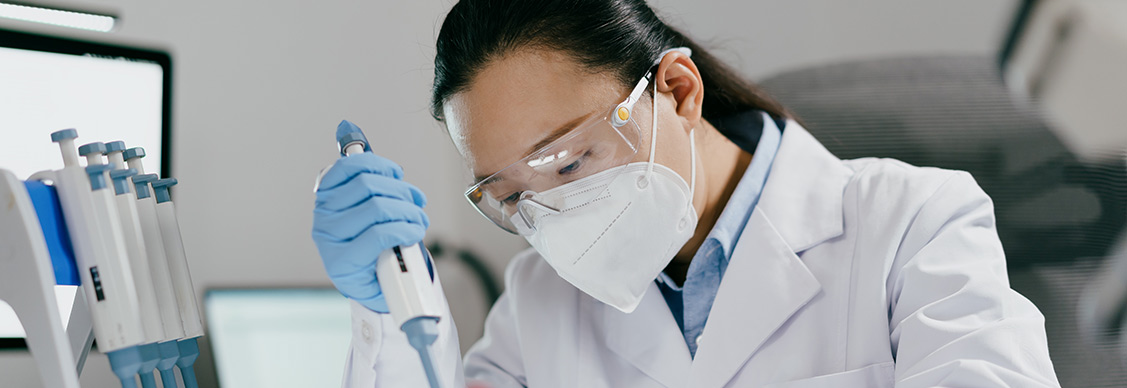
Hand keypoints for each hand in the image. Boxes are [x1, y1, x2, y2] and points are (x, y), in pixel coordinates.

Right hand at [313, 152, 428, 312]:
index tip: (396, 174)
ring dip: (409, 213)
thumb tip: (346, 127)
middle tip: (416, 204)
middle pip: (369, 185)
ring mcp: (330, 240)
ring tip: (418, 222)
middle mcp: (323, 217)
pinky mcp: (343, 262)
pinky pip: (381, 233)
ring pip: (379, 207)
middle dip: (401, 192)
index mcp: (325, 197)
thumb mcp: (369, 205)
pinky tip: (413, 233)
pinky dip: (405, 230)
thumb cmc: (375, 245)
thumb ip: (362, 172)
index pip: (349, 166)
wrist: (378, 288)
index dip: (379, 165)